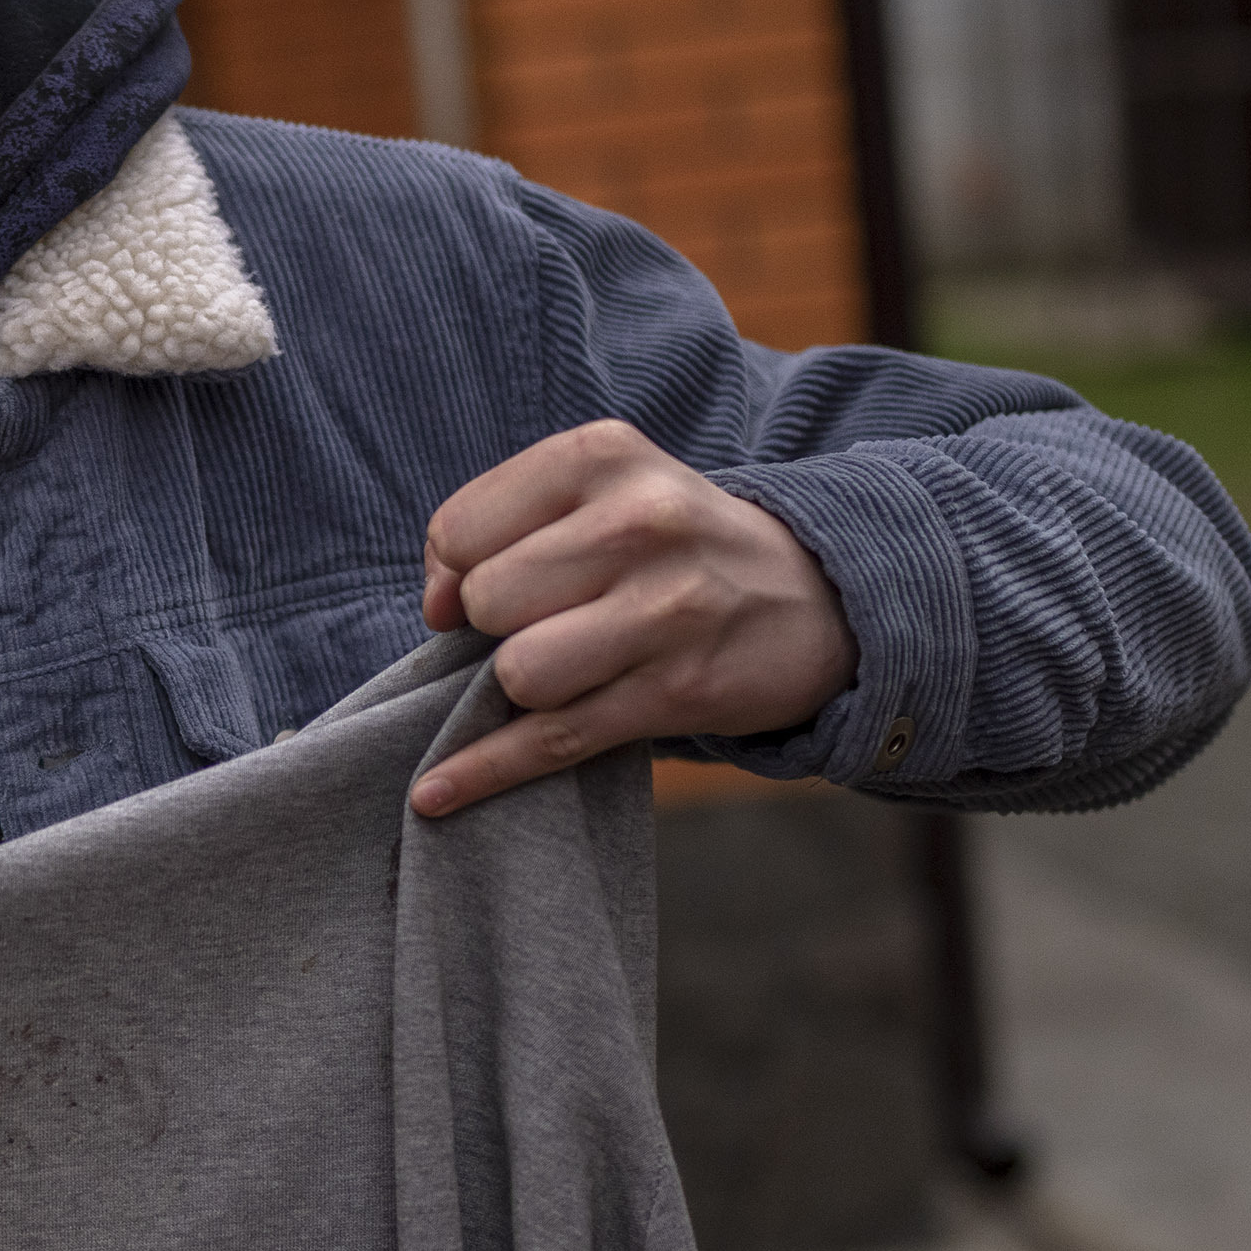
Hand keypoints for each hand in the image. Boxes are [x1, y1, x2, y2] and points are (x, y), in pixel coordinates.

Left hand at [411, 421, 854, 814]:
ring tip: (565, 667)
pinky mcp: (679, 691)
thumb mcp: (603, 489)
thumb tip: (435, 609)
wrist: (814, 597)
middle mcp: (641, 522)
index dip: (451, 573)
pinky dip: (484, 773)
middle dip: (492, 629)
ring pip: (519, 673)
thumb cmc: (673, 546)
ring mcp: (667, 610)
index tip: (478, 589)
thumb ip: (503, 524)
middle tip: (542, 625)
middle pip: (488, 602)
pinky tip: (436, 792)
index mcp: (603, 457)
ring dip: (521, 687)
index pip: (461, 530)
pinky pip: (553, 741)